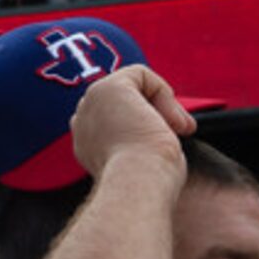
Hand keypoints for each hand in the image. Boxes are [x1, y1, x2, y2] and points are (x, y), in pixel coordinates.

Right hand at [71, 67, 196, 178]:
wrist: (138, 184)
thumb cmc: (148, 184)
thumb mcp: (142, 165)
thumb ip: (142, 146)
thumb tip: (167, 130)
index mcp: (86, 143)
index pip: (116, 121)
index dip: (145, 127)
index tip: (162, 149)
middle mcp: (81, 121)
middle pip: (124, 102)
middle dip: (154, 114)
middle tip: (175, 137)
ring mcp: (90, 103)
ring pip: (133, 88)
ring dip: (160, 106)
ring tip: (176, 130)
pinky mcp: (108, 88)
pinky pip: (140, 74)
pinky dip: (163, 91)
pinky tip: (170, 120)